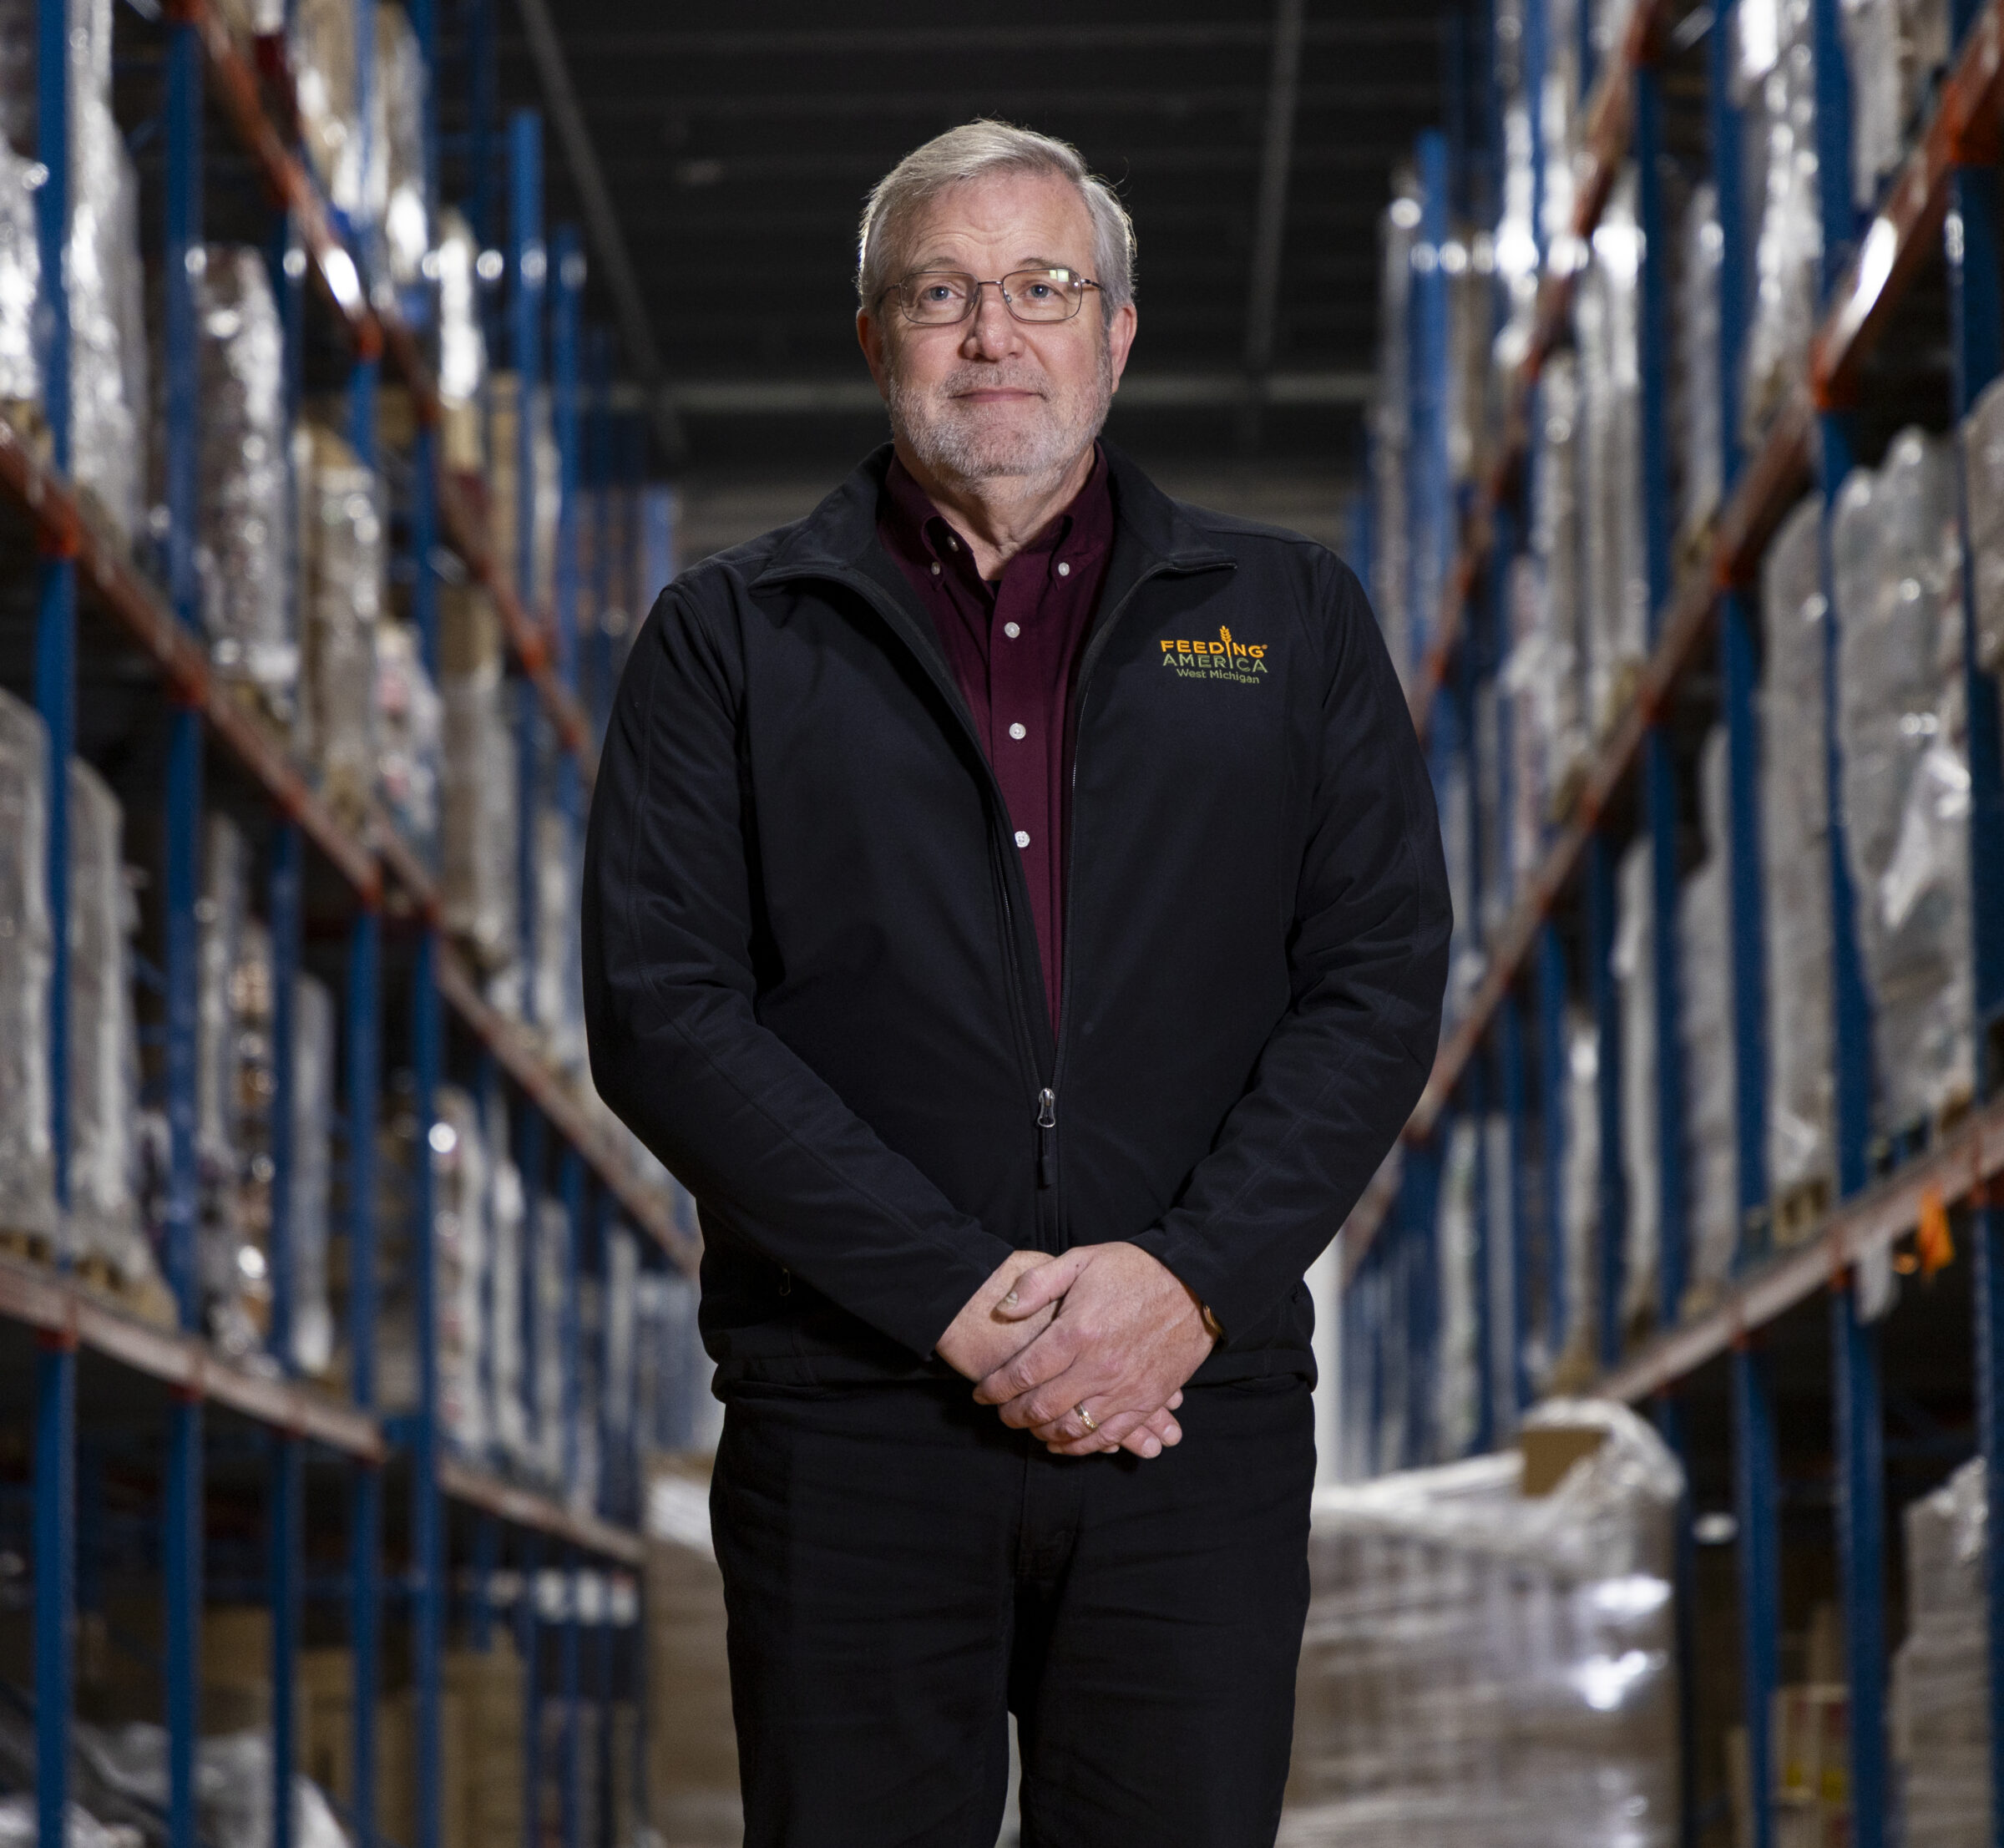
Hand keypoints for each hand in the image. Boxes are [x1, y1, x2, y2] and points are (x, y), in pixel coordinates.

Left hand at [974, 1243, 1214, 1457]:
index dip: (994, 1389)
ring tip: (1028, 1427)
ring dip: (1042, 1433)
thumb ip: (1037, 1284)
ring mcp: (1124, 1389)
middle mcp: (1097, 1367)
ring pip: (1071, 1428)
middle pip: (1041, 1407)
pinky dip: (1080, 1447)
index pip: (1021, 1374)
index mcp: (1075, 1332)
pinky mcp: (1146, 1401)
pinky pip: (1107, 1436)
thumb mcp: (1081, 1259)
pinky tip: (1062, 1442)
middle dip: (1012, 1416)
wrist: (1195, 1284)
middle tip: (1001, 1414)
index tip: (981, 1395)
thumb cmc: (1135, 1268)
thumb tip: (1002, 1309)